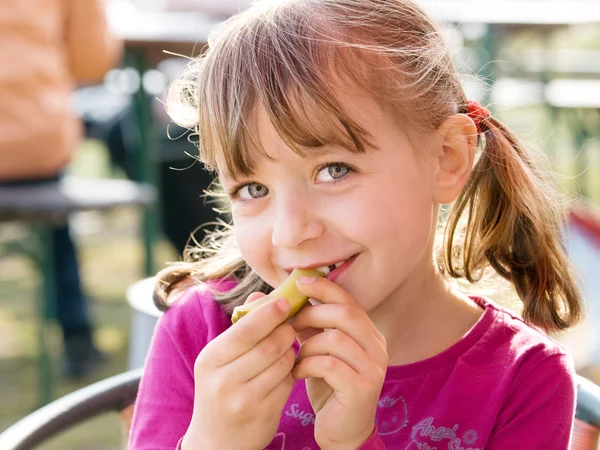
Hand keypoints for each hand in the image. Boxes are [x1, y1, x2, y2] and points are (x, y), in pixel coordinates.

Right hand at [182, 293, 295, 449]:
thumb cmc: (220, 389)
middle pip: (269, 345)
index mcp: (210, 359)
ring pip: (283, 362)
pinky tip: (286, 369)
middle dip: (286, 331)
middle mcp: (223, 380)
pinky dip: (292, 371)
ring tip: (287, 347)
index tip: (285, 302)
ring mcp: (244, 400)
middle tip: (291, 325)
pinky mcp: (264, 414)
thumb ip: (241, 326)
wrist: (215, 441)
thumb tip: (260, 294)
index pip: (245, 329)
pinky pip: (288, 382)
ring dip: (291, 350)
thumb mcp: (220, 358)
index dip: (269, 313)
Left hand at [290, 277, 387, 449]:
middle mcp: (378, 347)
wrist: (342, 431)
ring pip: (336, 339)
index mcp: (369, 333)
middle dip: (311, 314)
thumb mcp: (318, 350)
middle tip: (289, 324)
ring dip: (307, 344)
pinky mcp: (362, 389)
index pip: (349, 301)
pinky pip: (330, 365)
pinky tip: (298, 372)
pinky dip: (308, 364)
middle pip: (345, 314)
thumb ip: (308, 326)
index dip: (324, 288)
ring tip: (295, 356)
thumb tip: (279, 297)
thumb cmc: (328, 386)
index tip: (299, 282)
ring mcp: (373, 369)